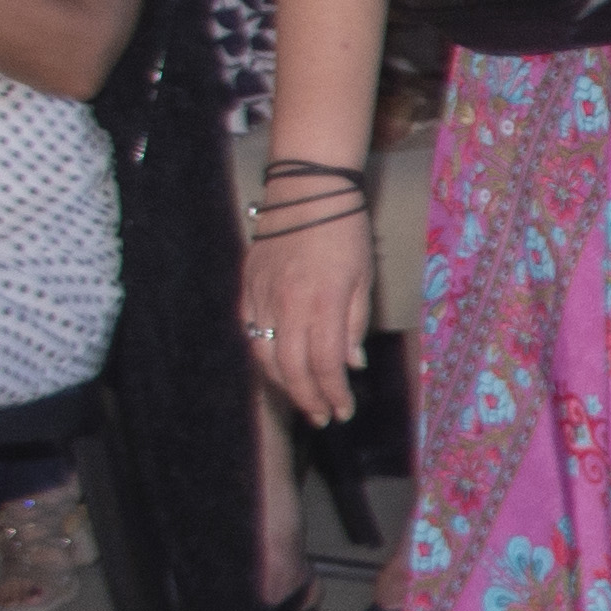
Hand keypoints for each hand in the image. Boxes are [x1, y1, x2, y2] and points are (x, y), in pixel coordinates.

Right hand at [241, 195, 375, 426]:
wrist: (305, 194)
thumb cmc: (345, 234)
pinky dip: (263, 357)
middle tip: (323, 417)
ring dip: (284, 384)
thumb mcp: (364, 279)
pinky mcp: (246, 288)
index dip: (333, 393)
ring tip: (304, 401)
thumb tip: (349, 365)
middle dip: (308, 398)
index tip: (343, 411)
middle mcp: (286, 305)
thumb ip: (354, 324)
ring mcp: (261, 297)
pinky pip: (250, 333)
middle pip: (291, 367)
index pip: (324, 364)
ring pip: (265, 355)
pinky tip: (278, 370)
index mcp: (322, 303)